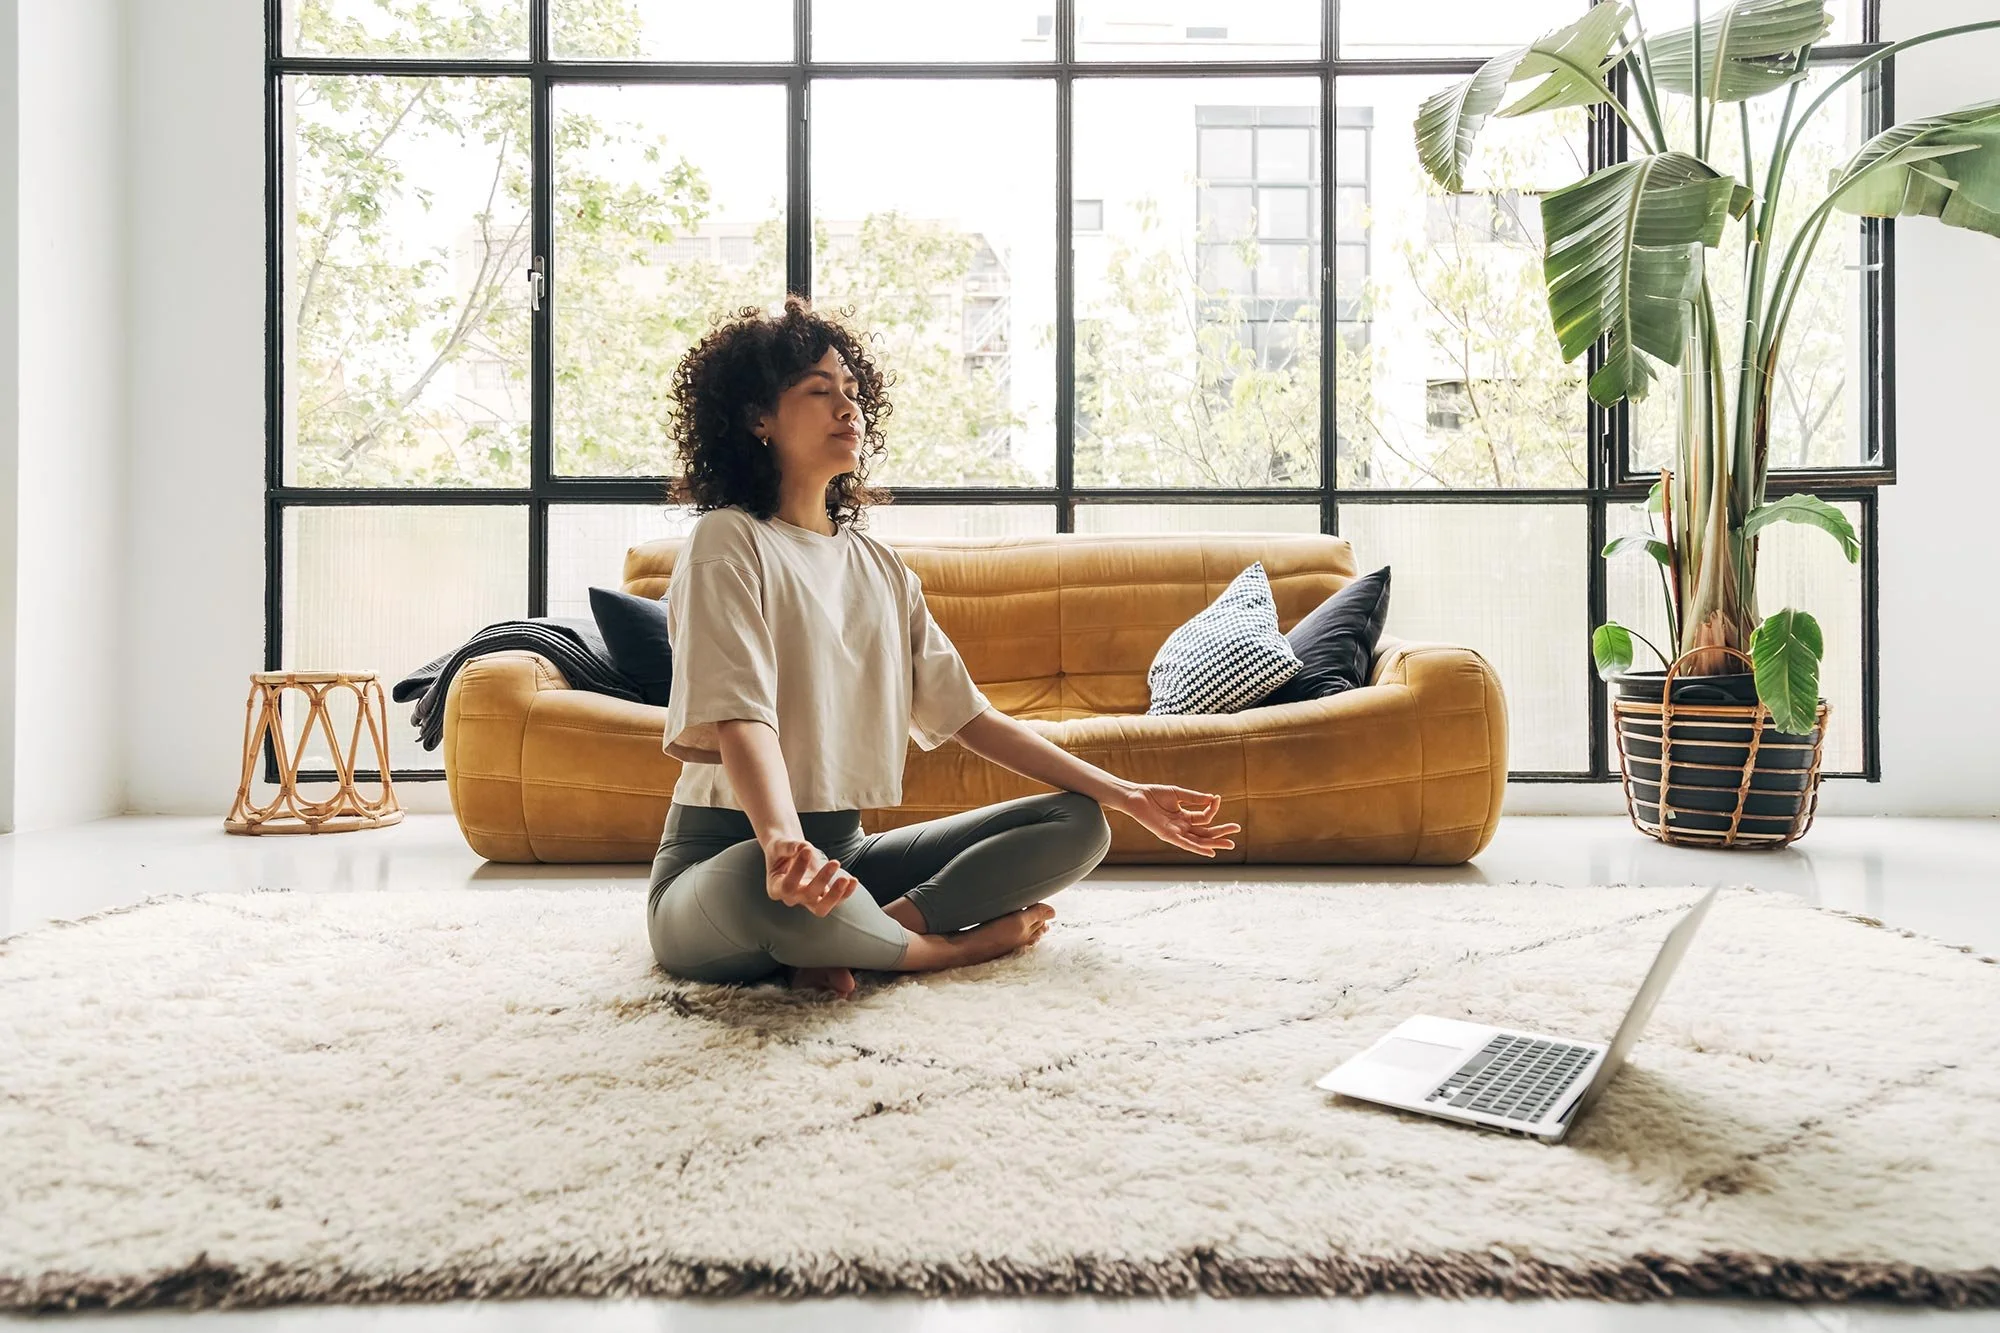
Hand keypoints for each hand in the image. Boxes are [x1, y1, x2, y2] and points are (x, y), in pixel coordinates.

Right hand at [763, 837, 860, 915]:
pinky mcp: (822, 898)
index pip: (787, 886)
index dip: (797, 870)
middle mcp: (791, 898)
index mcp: (776, 888)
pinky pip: (835, 901)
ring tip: (846, 879)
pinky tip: (853, 881)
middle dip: (822, 880)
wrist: (790, 854)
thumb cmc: (781, 850)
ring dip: (835, 895)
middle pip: (807, 896)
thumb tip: (802, 847)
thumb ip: (788, 846)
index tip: (806, 849)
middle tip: (835, 862)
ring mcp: (807, 901)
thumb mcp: (779, 845)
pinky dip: (845, 893)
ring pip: (821, 908)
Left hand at [1115, 785, 1239, 857]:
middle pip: (1205, 832)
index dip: (1213, 808)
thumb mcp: (1178, 793)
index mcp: (1184, 817)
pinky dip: (1197, 848)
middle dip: (1221, 833)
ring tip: (1230, 844)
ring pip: (1198, 840)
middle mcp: (1182, 827)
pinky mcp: (1167, 835)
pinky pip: (1185, 844)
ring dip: (1214, 843)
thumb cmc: (1154, 794)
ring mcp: (1175, 832)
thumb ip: (1194, 798)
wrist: (1136, 796)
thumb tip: (1212, 798)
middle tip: (1237, 830)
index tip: (1217, 798)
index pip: (1205, 817)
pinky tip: (1209, 851)